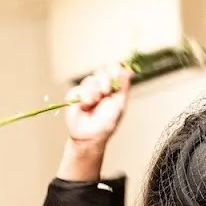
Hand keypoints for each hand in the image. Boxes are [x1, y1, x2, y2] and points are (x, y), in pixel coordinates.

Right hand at [58, 64, 130, 179]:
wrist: (90, 136)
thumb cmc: (106, 124)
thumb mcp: (119, 105)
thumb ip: (124, 87)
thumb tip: (130, 71)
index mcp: (112, 89)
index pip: (114, 70)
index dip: (115, 69)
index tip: (117, 73)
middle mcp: (100, 87)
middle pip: (102, 71)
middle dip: (105, 80)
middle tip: (106, 92)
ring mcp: (87, 90)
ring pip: (91, 79)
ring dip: (95, 91)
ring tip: (95, 103)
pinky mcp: (75, 95)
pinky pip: (79, 88)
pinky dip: (85, 96)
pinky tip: (86, 105)